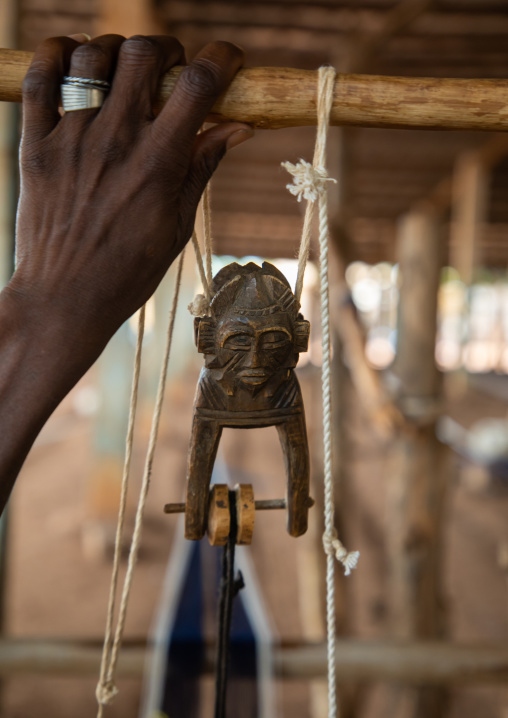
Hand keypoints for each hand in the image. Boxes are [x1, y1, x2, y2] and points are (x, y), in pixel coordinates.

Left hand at [11, 34, 252, 353]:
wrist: (64, 298)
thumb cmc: (128, 271)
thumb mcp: (177, 225)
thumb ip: (202, 168)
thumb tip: (238, 128)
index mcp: (158, 162)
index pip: (198, 84)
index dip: (222, 59)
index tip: (229, 62)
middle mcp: (115, 140)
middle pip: (144, 53)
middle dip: (167, 49)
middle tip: (170, 69)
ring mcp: (71, 138)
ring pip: (92, 54)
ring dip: (116, 50)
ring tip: (124, 71)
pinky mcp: (36, 144)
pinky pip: (39, 76)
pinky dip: (56, 53)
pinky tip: (74, 60)